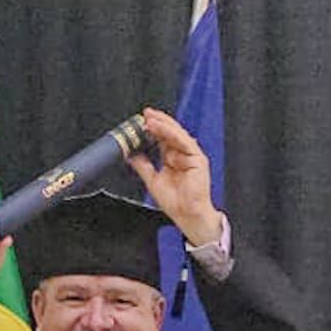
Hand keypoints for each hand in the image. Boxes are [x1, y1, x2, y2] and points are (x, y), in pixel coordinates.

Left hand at [128, 108, 222, 245]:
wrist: (187, 215)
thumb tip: (131, 155)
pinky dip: (173, 134)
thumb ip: (143, 166)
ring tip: (150, 120)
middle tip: (145, 115)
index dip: (152, 130)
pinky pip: (185, 142)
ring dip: (163, 126)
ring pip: (177, 135)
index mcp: (172, 159)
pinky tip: (163, 129)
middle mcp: (182, 155)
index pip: (162, 139)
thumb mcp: (152, 181)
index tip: (140, 123)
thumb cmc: (176, 202)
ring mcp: (191, 156)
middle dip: (158, 123)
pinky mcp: (198, 159)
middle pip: (170, 134)